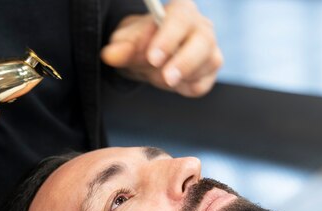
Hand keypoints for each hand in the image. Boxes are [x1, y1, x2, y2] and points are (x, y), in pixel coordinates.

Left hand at [101, 0, 222, 97]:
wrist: (148, 58)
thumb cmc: (140, 42)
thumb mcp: (126, 41)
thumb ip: (121, 46)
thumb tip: (111, 55)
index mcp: (181, 11)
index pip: (180, 20)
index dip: (168, 39)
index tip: (153, 57)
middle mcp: (201, 27)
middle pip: (204, 41)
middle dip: (185, 62)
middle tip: (167, 78)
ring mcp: (210, 50)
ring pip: (208, 63)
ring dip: (183, 76)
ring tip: (160, 77)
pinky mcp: (209, 73)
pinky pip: (202, 85)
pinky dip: (185, 88)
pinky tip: (172, 83)